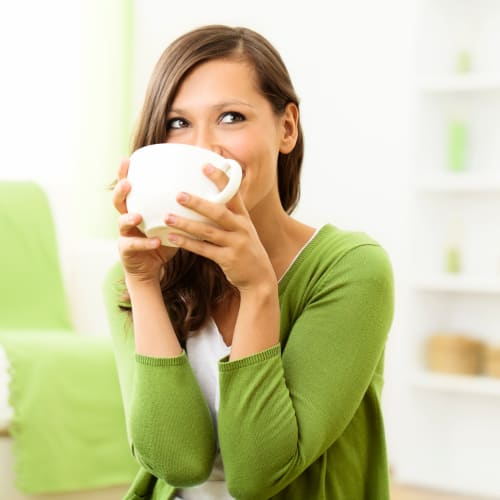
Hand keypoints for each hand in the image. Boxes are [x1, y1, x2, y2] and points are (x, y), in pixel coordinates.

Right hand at [112, 158, 177, 283]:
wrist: (151, 269)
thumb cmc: (162, 241)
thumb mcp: (171, 222)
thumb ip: (180, 208)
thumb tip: (205, 190)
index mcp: (137, 208)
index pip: (129, 188)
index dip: (125, 174)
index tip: (127, 159)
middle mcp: (127, 219)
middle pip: (118, 202)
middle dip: (120, 191)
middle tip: (128, 183)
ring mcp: (125, 235)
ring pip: (122, 223)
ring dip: (129, 218)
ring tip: (138, 216)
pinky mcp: (127, 252)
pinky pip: (134, 246)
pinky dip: (145, 244)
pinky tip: (155, 242)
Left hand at [164, 164, 275, 291]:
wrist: (259, 277)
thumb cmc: (245, 249)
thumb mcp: (242, 229)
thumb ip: (228, 215)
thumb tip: (205, 199)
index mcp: (243, 217)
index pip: (233, 193)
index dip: (220, 178)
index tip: (205, 165)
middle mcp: (241, 228)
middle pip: (218, 212)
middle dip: (198, 203)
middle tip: (178, 195)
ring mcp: (235, 244)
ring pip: (208, 232)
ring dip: (186, 224)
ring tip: (168, 217)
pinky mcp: (228, 259)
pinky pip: (204, 250)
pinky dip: (187, 243)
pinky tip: (172, 238)